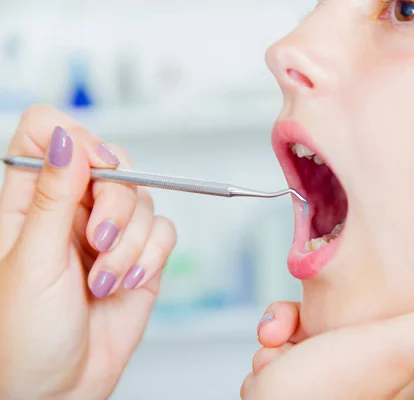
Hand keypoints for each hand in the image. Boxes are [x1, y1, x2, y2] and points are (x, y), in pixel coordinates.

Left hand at [0, 106, 176, 399]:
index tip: (92, 168)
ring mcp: (110, 233)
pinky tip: (127, 282)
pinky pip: (164, 232)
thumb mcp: (32, 260)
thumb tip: (66, 137)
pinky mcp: (140, 257)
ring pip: (144, 200)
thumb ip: (53, 195)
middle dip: (115, 202)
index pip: (50, 133)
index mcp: (30, 201)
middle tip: (97, 239)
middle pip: (114, 163)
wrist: (56, 391)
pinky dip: (151, 257)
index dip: (77, 140)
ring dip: (129, 244)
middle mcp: (73, 210)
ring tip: (104, 280)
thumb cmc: (21, 338)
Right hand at [242, 293, 413, 399]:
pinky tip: (269, 365)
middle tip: (302, 331)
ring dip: (287, 331)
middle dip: (313, 317)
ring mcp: (338, 378)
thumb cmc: (321, 397)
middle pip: (347, 314)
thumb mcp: (387, 350)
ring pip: (313, 324)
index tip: (344, 302)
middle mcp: (374, 376)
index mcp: (407, 370)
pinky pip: (290, 342)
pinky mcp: (305, 379)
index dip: (362, 300)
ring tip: (280, 351)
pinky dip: (272, 348)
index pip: (392, 311)